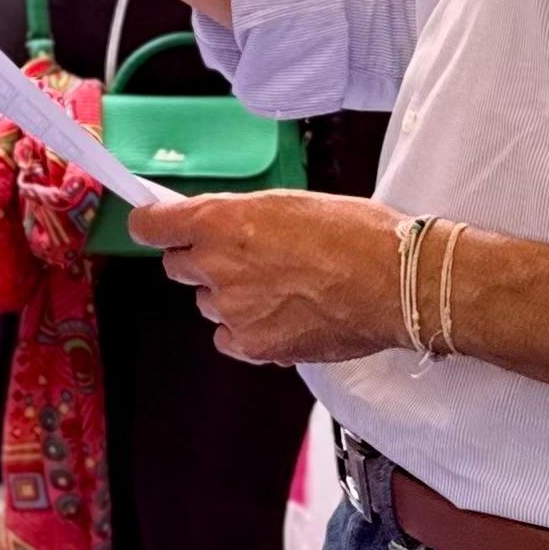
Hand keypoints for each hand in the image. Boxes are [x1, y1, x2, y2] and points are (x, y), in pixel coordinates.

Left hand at [128, 190, 406, 365]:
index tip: (154, 227)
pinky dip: (247, 331)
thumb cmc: (355, 235)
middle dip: (202, 262)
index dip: (152, 226)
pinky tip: (283, 316)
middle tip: (244, 258)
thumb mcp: (287, 203)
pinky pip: (228, 338)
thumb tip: (212, 225)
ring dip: (231, 297)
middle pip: (177, 267)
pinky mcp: (254, 346)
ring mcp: (234, 309)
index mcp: (222, 221)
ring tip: (281, 288)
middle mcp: (218, 265)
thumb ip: (238, 217)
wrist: (397, 282)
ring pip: (208, 304)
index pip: (152, 225)